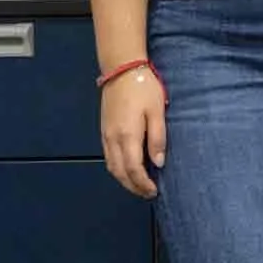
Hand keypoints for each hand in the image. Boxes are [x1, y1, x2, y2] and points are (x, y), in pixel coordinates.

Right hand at [99, 67, 166, 198]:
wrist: (121, 69)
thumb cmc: (143, 88)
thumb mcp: (157, 111)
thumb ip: (157, 138)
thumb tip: (158, 163)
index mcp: (127, 136)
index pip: (133, 169)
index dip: (143, 184)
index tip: (154, 191)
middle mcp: (112, 139)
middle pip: (119, 172)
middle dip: (133, 186)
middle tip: (148, 193)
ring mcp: (105, 135)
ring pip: (111, 167)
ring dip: (124, 180)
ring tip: (139, 185)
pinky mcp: (104, 130)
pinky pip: (108, 157)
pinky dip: (117, 169)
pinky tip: (127, 169)